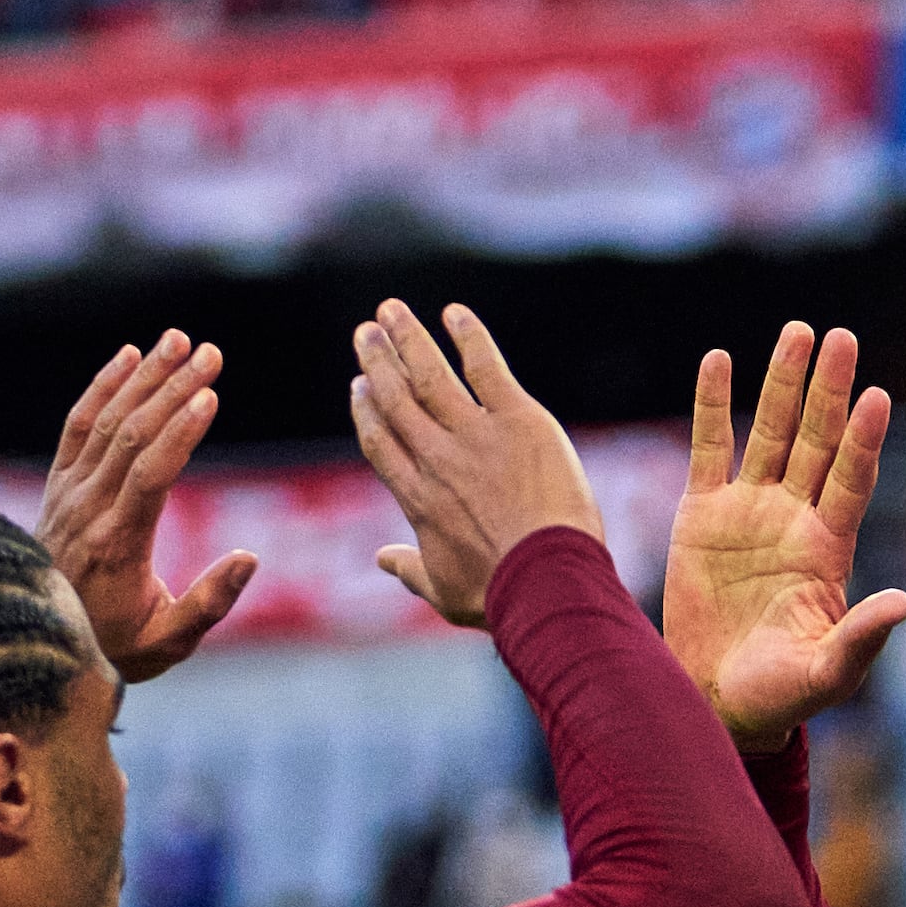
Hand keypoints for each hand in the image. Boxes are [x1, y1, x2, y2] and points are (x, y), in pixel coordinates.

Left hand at [42, 332, 258, 678]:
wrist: (36, 643)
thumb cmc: (114, 646)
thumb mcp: (168, 643)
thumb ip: (209, 603)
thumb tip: (249, 558)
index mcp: (118, 544)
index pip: (151, 474)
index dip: (181, 431)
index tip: (210, 395)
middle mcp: (88, 510)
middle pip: (131, 435)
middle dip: (173, 389)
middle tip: (211, 353)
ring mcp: (68, 493)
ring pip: (106, 422)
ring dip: (144, 377)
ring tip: (179, 340)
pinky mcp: (58, 485)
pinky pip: (77, 425)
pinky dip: (102, 387)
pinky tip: (129, 356)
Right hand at [352, 300, 601, 630]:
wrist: (546, 580)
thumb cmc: (498, 596)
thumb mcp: (444, 591)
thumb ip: (410, 570)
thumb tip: (383, 559)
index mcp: (416, 498)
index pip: (381, 442)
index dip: (366, 410)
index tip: (359, 386)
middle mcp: (436, 459)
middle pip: (396, 399)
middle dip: (378, 361)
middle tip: (367, 332)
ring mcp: (475, 435)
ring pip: (429, 375)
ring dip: (407, 339)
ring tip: (390, 311)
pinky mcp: (517, 419)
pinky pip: (486, 367)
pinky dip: (469, 336)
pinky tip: (454, 313)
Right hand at [665, 322, 905, 748]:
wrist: (718, 701)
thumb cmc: (782, 696)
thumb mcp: (827, 674)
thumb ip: (862, 638)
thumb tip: (904, 604)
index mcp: (829, 549)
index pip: (852, 481)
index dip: (863, 441)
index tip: (876, 397)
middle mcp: (794, 518)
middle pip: (817, 441)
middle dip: (828, 391)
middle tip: (842, 338)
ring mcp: (749, 510)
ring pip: (769, 432)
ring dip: (782, 383)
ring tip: (797, 333)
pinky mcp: (702, 514)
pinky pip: (710, 447)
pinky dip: (713, 405)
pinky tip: (718, 358)